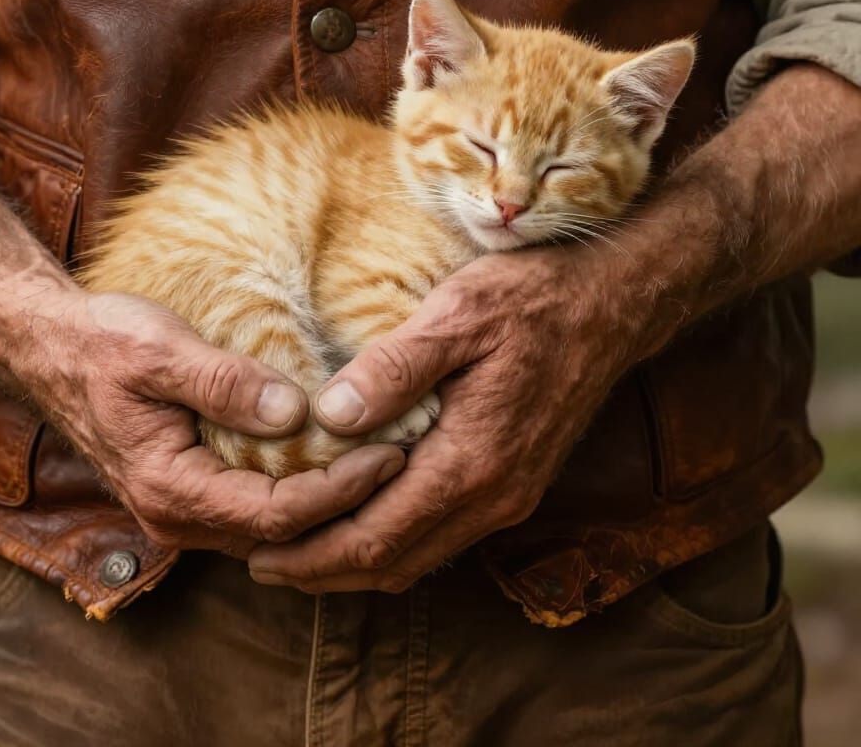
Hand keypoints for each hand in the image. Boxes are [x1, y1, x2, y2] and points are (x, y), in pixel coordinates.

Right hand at [11, 290, 405, 556]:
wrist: (51, 348)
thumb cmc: (102, 343)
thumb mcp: (160, 352)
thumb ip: (224, 385)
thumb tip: (295, 413)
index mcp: (171, 489)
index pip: (277, 513)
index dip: (339, 489)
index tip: (389, 453)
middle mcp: (178, 515)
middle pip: (282, 531)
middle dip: (346, 501)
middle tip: (404, 460)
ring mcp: (183, 508)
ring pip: (272, 524)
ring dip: (327, 499)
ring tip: (382, 460)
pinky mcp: (191, 489)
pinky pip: (256, 505)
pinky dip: (300, 489)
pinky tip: (333, 458)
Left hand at [247, 248, 638, 590]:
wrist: (611, 302)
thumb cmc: (531, 299)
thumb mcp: (458, 315)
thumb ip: (394, 369)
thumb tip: (327, 416)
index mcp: (472, 461)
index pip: (378, 537)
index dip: (312, 554)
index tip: (258, 555)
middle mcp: (494, 495)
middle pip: (395, 562)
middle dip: (324, 571)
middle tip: (262, 564)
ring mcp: (509, 493)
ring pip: (420, 555)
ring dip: (357, 561)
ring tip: (300, 549)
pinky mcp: (515, 480)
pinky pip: (444, 533)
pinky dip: (395, 540)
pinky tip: (364, 516)